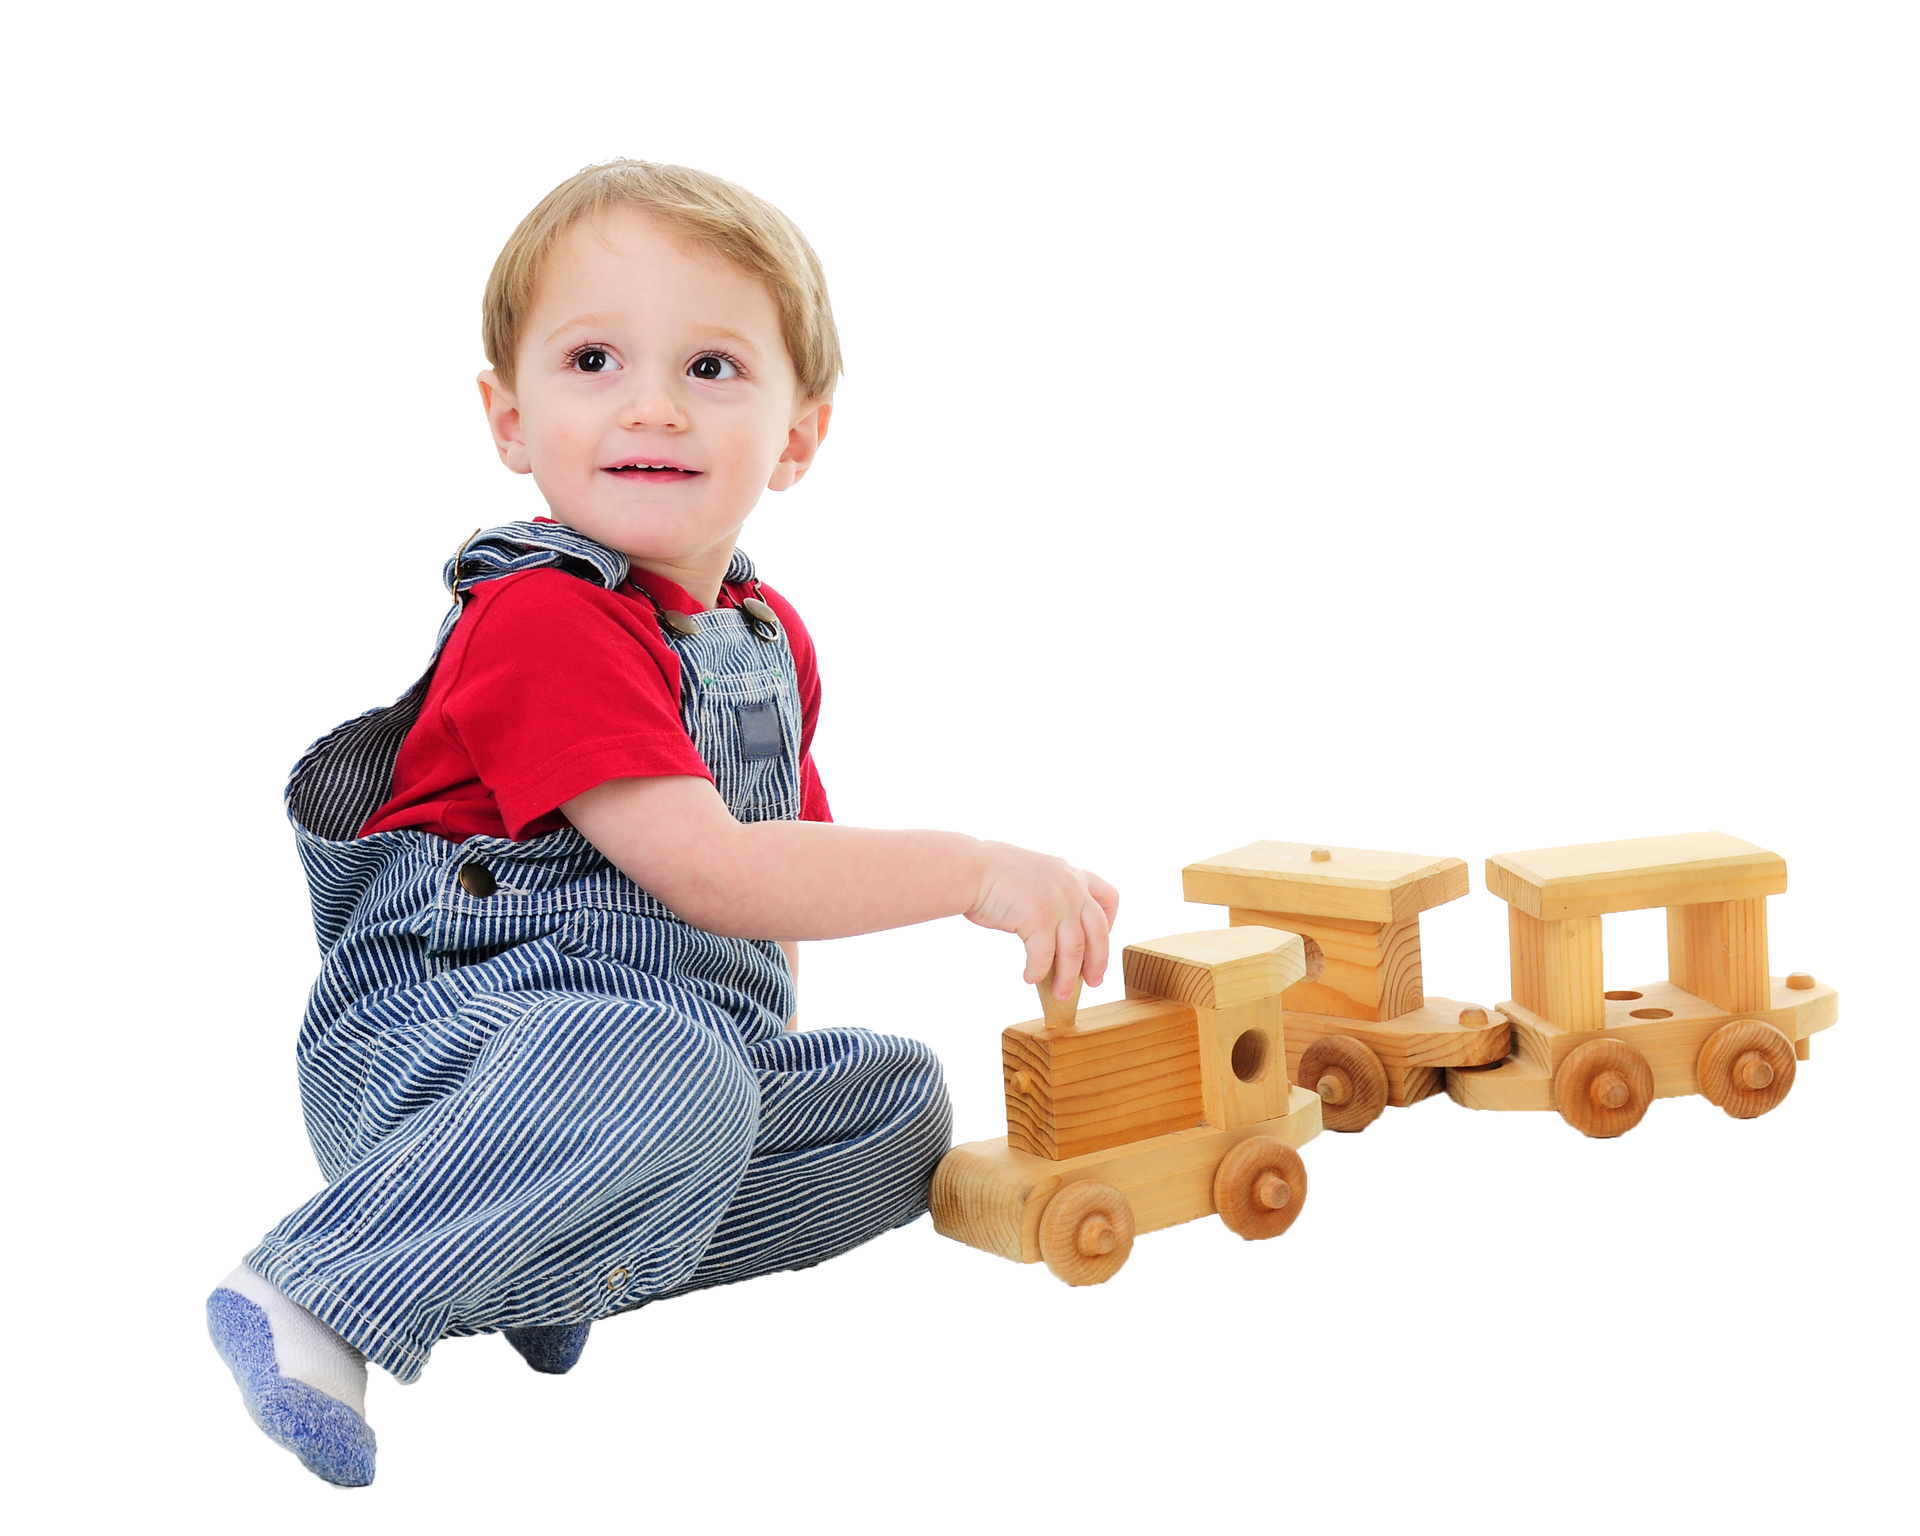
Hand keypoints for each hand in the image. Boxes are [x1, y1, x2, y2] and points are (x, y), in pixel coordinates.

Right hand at [963, 839, 1122, 1000]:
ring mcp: (1058, 903)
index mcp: (1074, 872)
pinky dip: (1038, 971)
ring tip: (1060, 994)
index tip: (1101, 940)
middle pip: (1098, 933)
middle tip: (1093, 983)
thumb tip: (1060, 935)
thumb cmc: (994, 871)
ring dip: (1067, 978)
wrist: (971, 867)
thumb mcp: (1038, 874)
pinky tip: (1029, 977)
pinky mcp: (1039, 919)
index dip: (1110, 922)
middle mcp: (1072, 886)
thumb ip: (1056, 893)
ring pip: (1074, 951)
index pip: (1110, 897)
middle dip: (1098, 963)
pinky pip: (1045, 956)